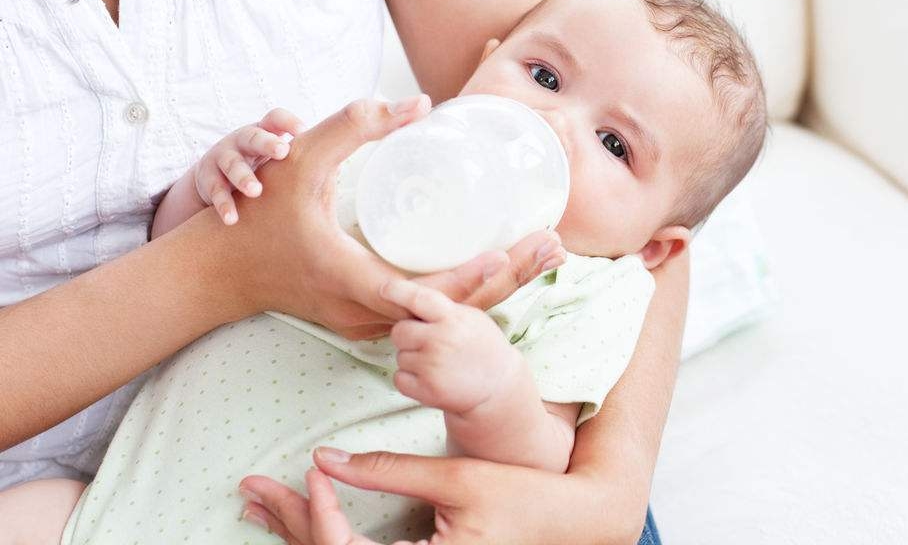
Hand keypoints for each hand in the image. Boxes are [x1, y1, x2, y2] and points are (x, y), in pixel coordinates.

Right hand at [195, 108, 304, 224]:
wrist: (215, 178)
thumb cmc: (264, 168)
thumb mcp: (283, 158)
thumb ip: (313, 156)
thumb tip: (365, 151)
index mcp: (266, 132)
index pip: (275, 118)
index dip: (288, 122)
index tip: (303, 131)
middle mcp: (244, 141)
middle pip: (254, 136)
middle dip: (267, 143)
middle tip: (283, 153)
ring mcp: (224, 158)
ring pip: (231, 163)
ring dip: (244, 176)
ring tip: (256, 191)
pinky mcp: (207, 178)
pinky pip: (214, 191)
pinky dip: (223, 205)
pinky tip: (232, 220)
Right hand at [205, 97, 568, 339]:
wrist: (220, 273)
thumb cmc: (259, 214)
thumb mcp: (301, 157)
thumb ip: (354, 124)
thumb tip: (418, 101)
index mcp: (349, 280)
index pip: (418, 296)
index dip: (466, 279)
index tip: (509, 254)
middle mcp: (363, 314)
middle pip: (449, 312)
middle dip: (505, 280)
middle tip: (553, 246)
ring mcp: (367, 324)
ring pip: (444, 319)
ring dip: (494, 291)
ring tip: (545, 254)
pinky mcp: (369, 320)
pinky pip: (430, 316)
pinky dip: (468, 296)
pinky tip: (503, 269)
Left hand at [240, 447, 639, 544]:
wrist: (570, 522)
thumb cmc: (522, 499)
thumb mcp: (457, 480)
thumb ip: (390, 471)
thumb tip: (327, 457)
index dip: (321, 510)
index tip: (314, 467)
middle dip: (289, 519)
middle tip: (250, 488)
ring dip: (298, 530)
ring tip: (261, 504)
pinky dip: (325, 536)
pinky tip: (305, 520)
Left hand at [385, 281, 527, 414]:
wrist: (499, 386)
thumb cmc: (483, 347)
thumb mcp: (471, 318)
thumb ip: (442, 308)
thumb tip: (408, 296)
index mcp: (452, 318)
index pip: (417, 298)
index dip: (397, 291)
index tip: (384, 289)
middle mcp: (440, 340)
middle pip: (399, 331)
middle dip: (408, 335)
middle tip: (427, 342)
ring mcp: (432, 366)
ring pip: (400, 356)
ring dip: (413, 359)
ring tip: (438, 363)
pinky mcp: (426, 390)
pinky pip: (399, 378)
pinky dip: (410, 379)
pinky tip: (431, 377)